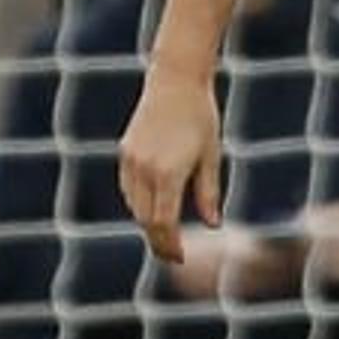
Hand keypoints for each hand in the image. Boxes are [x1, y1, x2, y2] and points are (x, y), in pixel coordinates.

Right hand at [118, 68, 225, 265]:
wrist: (175, 80)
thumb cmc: (201, 117)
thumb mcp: (211, 156)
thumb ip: (209, 192)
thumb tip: (214, 225)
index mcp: (169, 173)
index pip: (164, 223)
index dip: (171, 245)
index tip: (180, 258)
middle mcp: (145, 170)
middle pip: (147, 220)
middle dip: (159, 240)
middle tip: (173, 255)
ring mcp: (131, 161)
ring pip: (135, 206)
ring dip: (148, 223)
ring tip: (165, 235)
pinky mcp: (125, 152)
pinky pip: (128, 189)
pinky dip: (139, 204)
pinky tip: (152, 209)